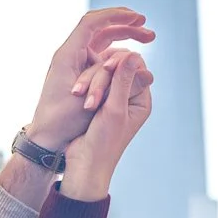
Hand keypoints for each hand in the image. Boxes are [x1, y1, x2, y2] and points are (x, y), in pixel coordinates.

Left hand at [23, 6, 154, 156]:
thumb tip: (147, 70)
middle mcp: (70, 54)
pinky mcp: (80, 73)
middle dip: (125, 25)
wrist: (45, 138)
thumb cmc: (63, 123)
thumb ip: (115, 82)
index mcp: (67, 55)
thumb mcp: (91, 101)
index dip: (116, 15)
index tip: (138, 18)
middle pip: (100, 28)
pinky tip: (134, 56)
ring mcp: (75, 63)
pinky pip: (101, 54)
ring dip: (124, 36)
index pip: (92, 22)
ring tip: (148, 38)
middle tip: (149, 30)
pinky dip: (117, 51)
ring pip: (102, 41)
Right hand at [62, 48, 153, 201]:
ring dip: (90, 82)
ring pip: (102, 72)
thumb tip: (134, 55)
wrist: (83, 163)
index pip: (136, 67)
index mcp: (141, 100)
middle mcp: (129, 96)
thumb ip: (123, 81)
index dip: (121, 62)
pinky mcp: (96, 99)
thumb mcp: (114, 110)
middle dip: (101, 76)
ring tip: (81, 99)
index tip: (106, 68)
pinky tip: (76, 93)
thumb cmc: (103, 143)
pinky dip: (83, 85)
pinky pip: (91, 81)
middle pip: (118, 67)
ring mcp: (112, 97)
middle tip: (89, 94)